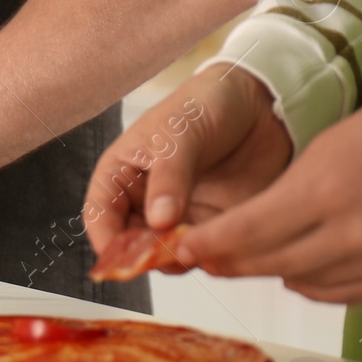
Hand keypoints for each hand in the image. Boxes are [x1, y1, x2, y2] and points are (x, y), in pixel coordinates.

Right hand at [84, 63, 293, 261]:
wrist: (261, 103)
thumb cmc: (206, 104)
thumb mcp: (179, 134)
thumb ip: (169, 178)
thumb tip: (159, 222)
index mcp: (121, 172)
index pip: (100, 214)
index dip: (107, 240)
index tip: (123, 258)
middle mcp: (144, 198)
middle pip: (129, 241)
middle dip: (142, 255)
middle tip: (164, 258)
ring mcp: (177, 213)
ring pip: (163, 251)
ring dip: (174, 259)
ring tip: (193, 251)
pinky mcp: (210, 223)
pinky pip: (200, 250)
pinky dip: (204, 256)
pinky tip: (214, 250)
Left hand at [176, 89, 361, 302]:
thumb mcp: (323, 151)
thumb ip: (280, 198)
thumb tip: (238, 236)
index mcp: (324, 190)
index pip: (247, 232)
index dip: (208, 245)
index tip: (181, 248)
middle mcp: (352, 232)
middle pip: (268, 264)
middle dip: (229, 261)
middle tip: (203, 257)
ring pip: (300, 283)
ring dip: (269, 271)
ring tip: (248, 257)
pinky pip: (338, 293)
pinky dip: (310, 283)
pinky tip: (297, 268)